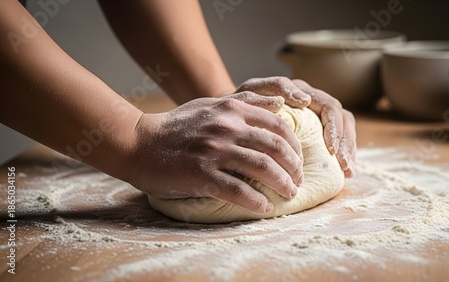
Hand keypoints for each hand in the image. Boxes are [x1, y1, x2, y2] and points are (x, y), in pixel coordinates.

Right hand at [128, 92, 303, 212]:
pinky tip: (264, 207)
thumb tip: (280, 102)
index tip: (297, 160)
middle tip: (298, 180)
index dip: (295, 146)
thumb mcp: (211, 104)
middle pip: (275, 147)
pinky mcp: (201, 174)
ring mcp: (214, 151)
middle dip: (294, 167)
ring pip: (262, 168)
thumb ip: (245, 102)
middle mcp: (227, 127)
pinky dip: (256, 201)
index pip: (278, 126)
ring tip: (289, 194)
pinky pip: (238, 190)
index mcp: (232, 109)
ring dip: (282, 184)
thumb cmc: (177, 126)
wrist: (139, 143)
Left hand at [237, 77, 355, 176]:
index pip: (329, 106)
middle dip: (345, 140)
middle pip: (341, 117)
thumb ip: (273, 89)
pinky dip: (343, 153)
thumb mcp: (250, 93)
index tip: (331, 149)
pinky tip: (344, 170)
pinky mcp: (315, 130)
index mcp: (301, 91)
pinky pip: (337, 139)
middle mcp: (312, 100)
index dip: (333, 127)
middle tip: (343, 163)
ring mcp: (314, 114)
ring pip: (344, 127)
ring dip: (348, 147)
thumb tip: (304, 100)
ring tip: (347, 169)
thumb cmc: (238, 106)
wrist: (229, 117)